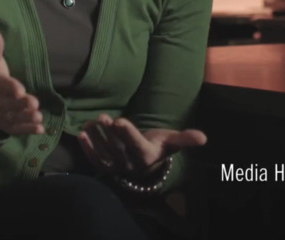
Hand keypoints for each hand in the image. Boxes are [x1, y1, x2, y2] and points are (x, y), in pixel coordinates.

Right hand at [0, 28, 43, 135]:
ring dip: (26, 118)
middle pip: (10, 103)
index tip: (19, 89)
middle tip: (33, 103)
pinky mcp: (7, 125)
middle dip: (21, 104)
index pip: (1, 85)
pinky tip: (40, 129)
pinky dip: (28, 130)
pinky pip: (17, 129)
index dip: (10, 87)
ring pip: (14, 117)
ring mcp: (1, 115)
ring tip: (38, 117)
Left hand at [78, 114, 206, 177]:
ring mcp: (116, 166)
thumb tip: (204, 138)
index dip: (127, 133)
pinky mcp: (105, 166)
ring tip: (90, 122)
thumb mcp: (172, 141)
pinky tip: (81, 134)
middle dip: (109, 133)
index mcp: (146, 155)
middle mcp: (130, 163)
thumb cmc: (159, 145)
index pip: (136, 144)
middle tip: (103, 117)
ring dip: (96, 138)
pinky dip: (87, 148)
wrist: (146, 163)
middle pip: (118, 147)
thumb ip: (186, 139)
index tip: (119, 120)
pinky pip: (95, 159)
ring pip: (104, 152)